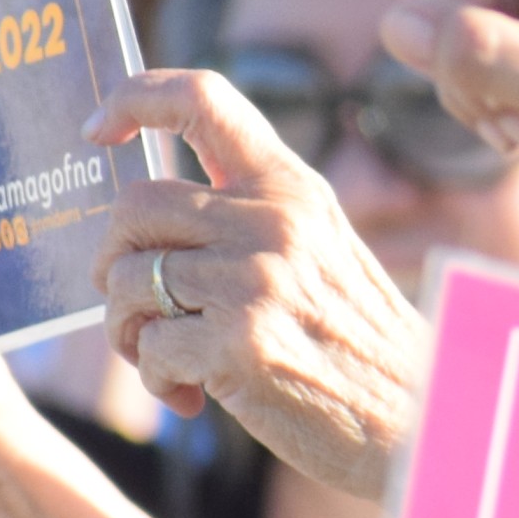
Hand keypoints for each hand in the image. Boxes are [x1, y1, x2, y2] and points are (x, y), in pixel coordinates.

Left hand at [83, 71, 429, 498]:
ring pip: (125, 282)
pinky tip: (193, 397)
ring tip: (171, 361)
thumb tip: (140, 217)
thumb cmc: (359, 346)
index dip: (135, 98)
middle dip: (114, 263)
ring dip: (131, 333)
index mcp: (293, 188)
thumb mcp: (322, 252)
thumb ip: (250, 220)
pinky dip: (157, 380)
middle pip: (133, 208)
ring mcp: (255, 281)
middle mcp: (274, 222)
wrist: (421, 419)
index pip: (203, 99)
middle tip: (137, 309)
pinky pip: (148, 349)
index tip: (97, 131)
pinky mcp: (238, 344)